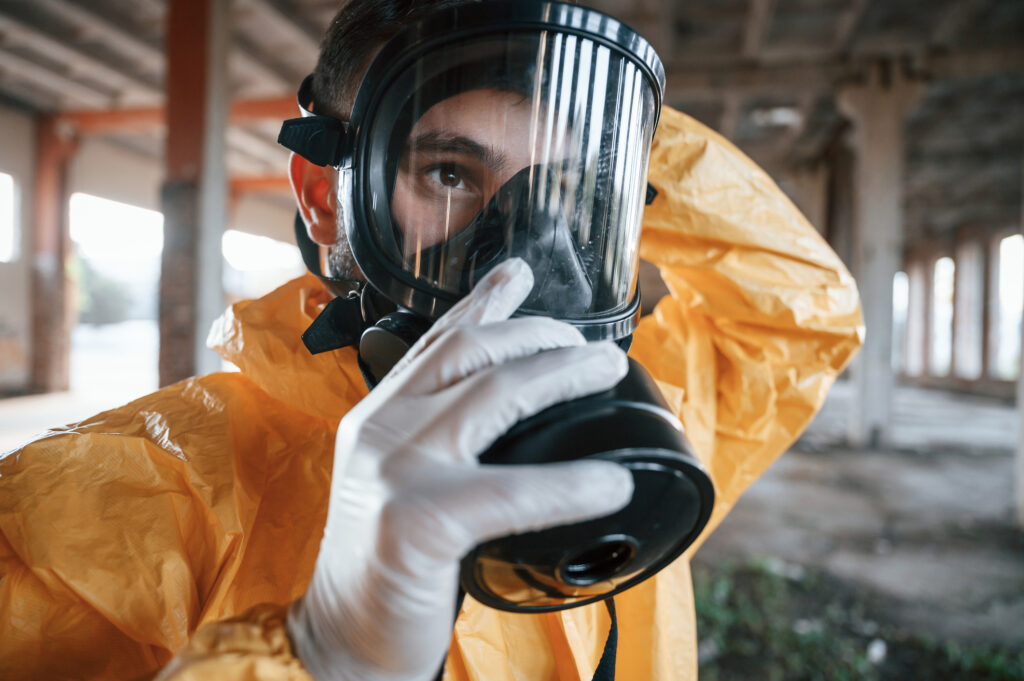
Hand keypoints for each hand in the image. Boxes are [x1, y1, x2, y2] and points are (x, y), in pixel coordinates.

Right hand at [288, 258, 632, 680]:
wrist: (339, 640)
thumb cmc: (381, 567)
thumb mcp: (398, 483)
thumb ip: (437, 442)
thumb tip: (518, 422)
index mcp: (378, 417)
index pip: (434, 341)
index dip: (481, 302)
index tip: (518, 274)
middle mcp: (380, 429)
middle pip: (469, 352)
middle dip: (539, 335)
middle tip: (591, 345)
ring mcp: (393, 471)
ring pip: (493, 394)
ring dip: (561, 374)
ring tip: (608, 370)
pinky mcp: (415, 522)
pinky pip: (511, 490)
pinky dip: (569, 484)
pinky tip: (610, 483)